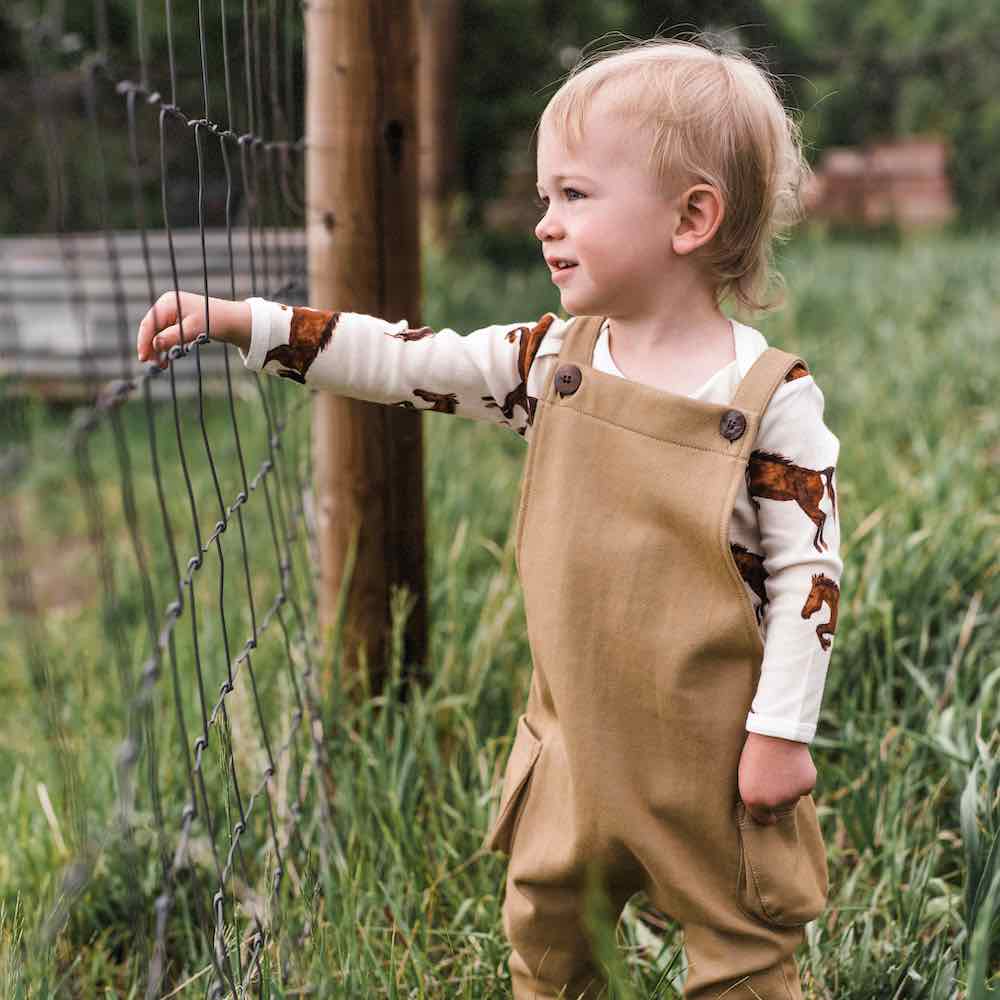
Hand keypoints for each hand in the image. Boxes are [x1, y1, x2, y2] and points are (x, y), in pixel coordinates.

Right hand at [136, 290, 250, 368]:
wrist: (231, 321)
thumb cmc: (213, 321)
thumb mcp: (192, 329)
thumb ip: (173, 337)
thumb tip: (155, 345)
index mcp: (167, 303)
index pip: (149, 323)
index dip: (144, 341)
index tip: (143, 358)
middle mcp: (167, 306)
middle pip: (151, 329)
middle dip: (151, 347)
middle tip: (152, 365)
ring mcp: (172, 314)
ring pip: (158, 335)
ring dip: (158, 350)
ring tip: (162, 366)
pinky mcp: (177, 323)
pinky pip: (166, 336)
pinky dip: (166, 348)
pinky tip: (167, 360)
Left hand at [738, 731, 815, 824]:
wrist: (775, 732)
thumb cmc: (756, 748)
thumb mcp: (745, 772)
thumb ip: (754, 792)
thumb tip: (764, 805)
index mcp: (752, 799)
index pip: (761, 818)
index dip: (766, 816)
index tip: (770, 816)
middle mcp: (772, 803)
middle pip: (779, 805)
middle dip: (778, 795)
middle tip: (774, 774)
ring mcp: (791, 796)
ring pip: (793, 796)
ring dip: (790, 786)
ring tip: (782, 765)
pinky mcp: (807, 787)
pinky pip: (804, 787)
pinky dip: (801, 778)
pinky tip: (794, 764)